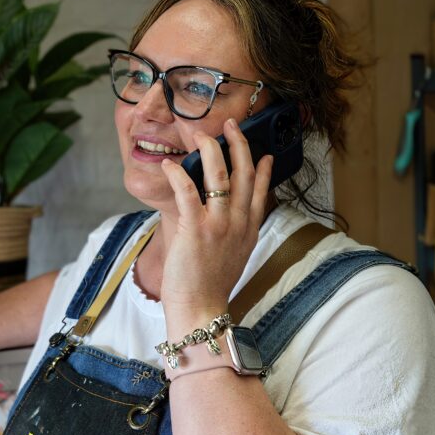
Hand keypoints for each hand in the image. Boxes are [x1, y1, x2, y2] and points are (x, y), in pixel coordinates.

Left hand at [159, 118, 272, 325]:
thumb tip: (229, 218)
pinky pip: (187, 191)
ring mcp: (219, 224)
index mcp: (249, 230)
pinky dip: (178, 174)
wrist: (202, 309)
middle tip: (231, 125)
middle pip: (245, 174)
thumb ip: (236, 233)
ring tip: (201, 134)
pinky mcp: (195, 228)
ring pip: (220, 175)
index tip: (264, 152)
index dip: (263, 168)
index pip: (262, 191)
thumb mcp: (235, 257)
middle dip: (239, 144)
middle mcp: (239, 223)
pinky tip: (170, 164)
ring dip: (211, 150)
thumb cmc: (211, 286)